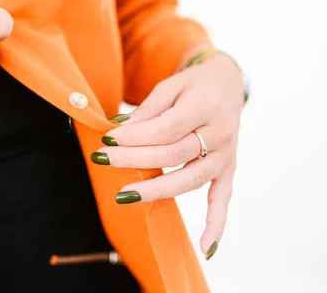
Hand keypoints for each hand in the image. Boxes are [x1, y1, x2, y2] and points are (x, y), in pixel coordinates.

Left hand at [91, 53, 243, 259]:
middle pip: (173, 153)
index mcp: (205, 107)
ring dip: (156, 190)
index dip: (135, 137)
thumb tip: (120, 130)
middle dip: (134, 159)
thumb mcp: (170, 85)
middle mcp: (220, 134)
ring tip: (124, 196)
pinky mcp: (228, 169)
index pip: (165, 129)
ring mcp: (226, 155)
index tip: (108, 139)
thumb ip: (148, 109)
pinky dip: (216, 224)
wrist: (227, 84)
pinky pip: (223, 199)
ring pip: (190, 178)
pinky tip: (205, 248)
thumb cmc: (192, 85)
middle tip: (102, 159)